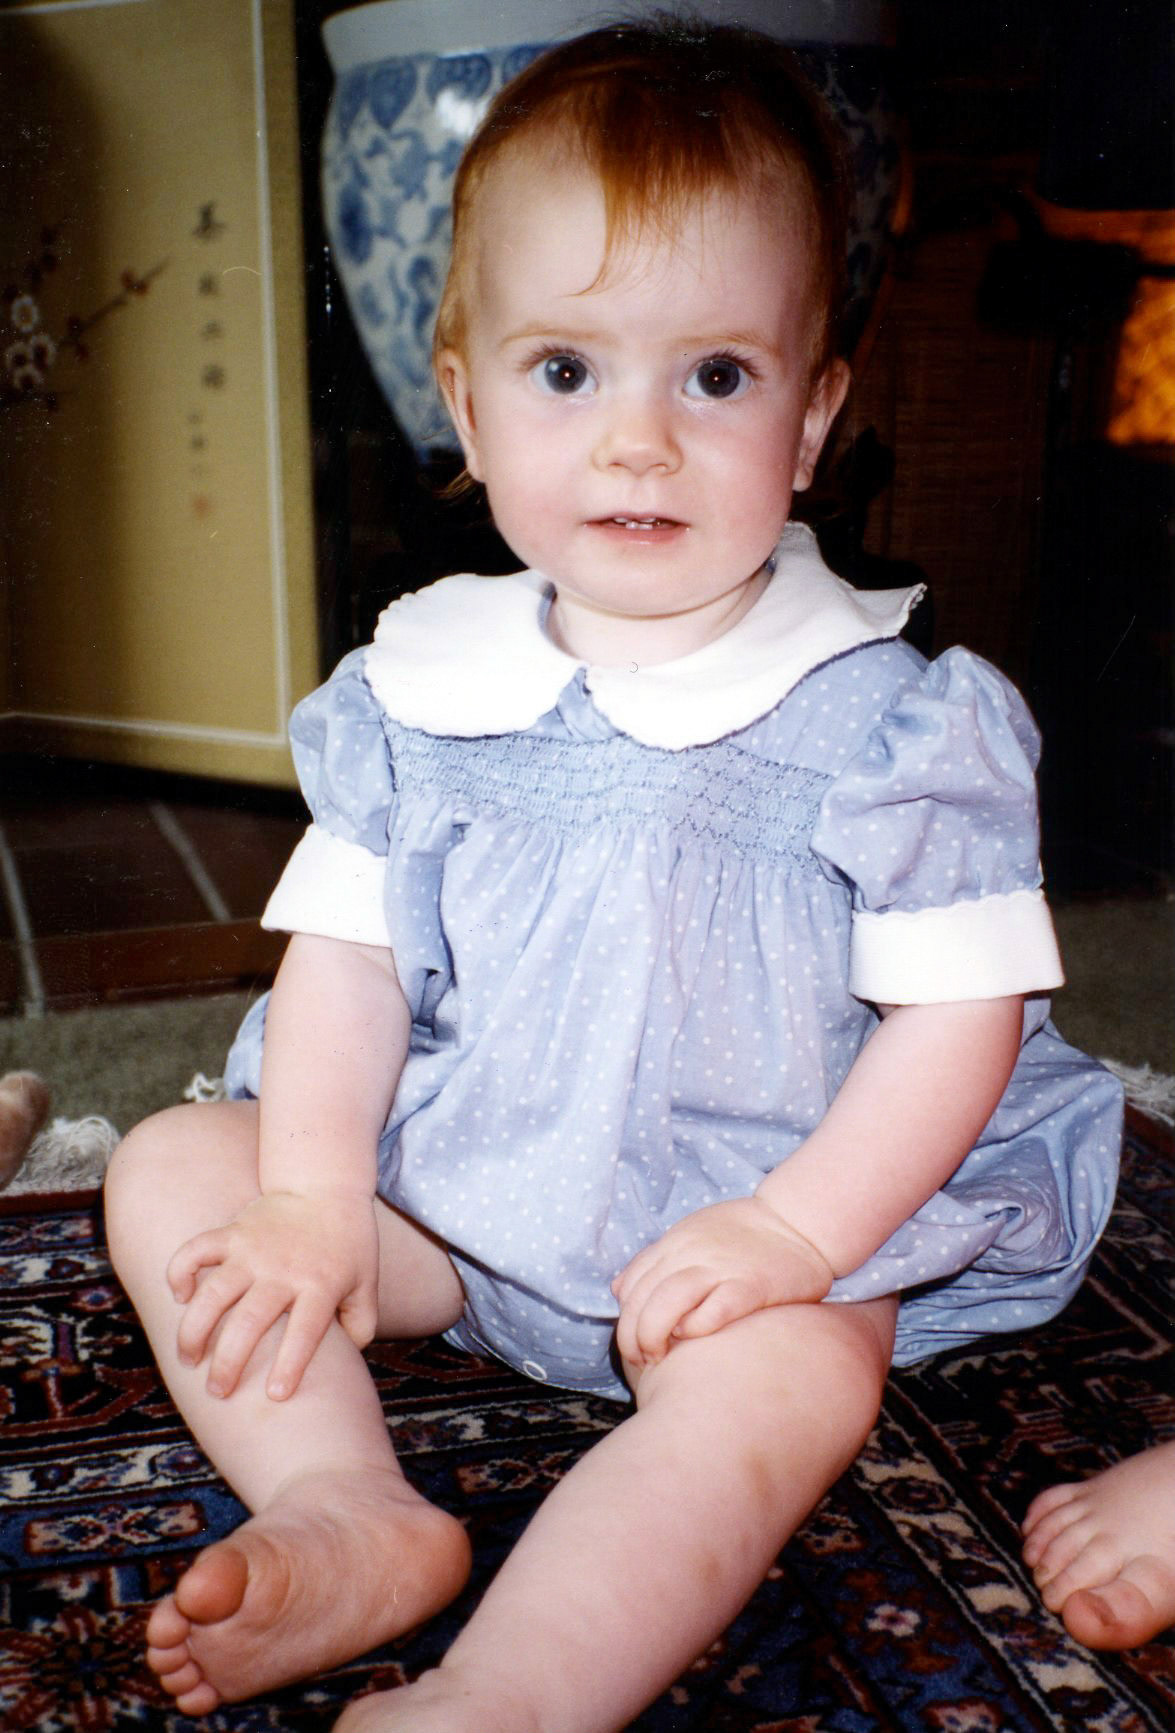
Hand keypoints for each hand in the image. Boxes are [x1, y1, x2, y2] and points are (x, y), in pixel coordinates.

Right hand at [168, 1190, 379, 1400]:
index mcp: (320, 1285)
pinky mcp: (232, 1232)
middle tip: (217, 1391)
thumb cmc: (348, 1244)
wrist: (326, 1186)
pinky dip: (180, 1271)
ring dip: (195, 1330)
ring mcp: (253, 1250)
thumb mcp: (366, 1282)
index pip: (306, 1330)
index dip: (290, 1364)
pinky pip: (196, 1250)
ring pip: (214, 1293)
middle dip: (229, 1361)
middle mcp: (283, 1269)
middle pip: (251, 1320)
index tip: (274, 1396)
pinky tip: (180, 1296)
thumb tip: (346, 1362)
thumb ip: (361, 1324)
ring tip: (188, 1358)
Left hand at [611, 1196, 833, 1370]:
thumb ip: (656, 1259)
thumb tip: (618, 1289)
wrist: (799, 1221)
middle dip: (632, 1336)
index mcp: (675, 1242)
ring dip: (654, 1336)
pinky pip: (712, 1311)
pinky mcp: (751, 1286)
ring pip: (666, 1303)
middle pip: (642, 1298)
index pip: (630, 1284)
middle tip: (642, 1360)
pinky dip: (695, 1328)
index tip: (633, 1342)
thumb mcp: (691, 1233)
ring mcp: (720, 1268)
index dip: (624, 1319)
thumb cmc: (745, 1234)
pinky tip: (695, 1338)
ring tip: (659, 1358)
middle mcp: (691, 1252)